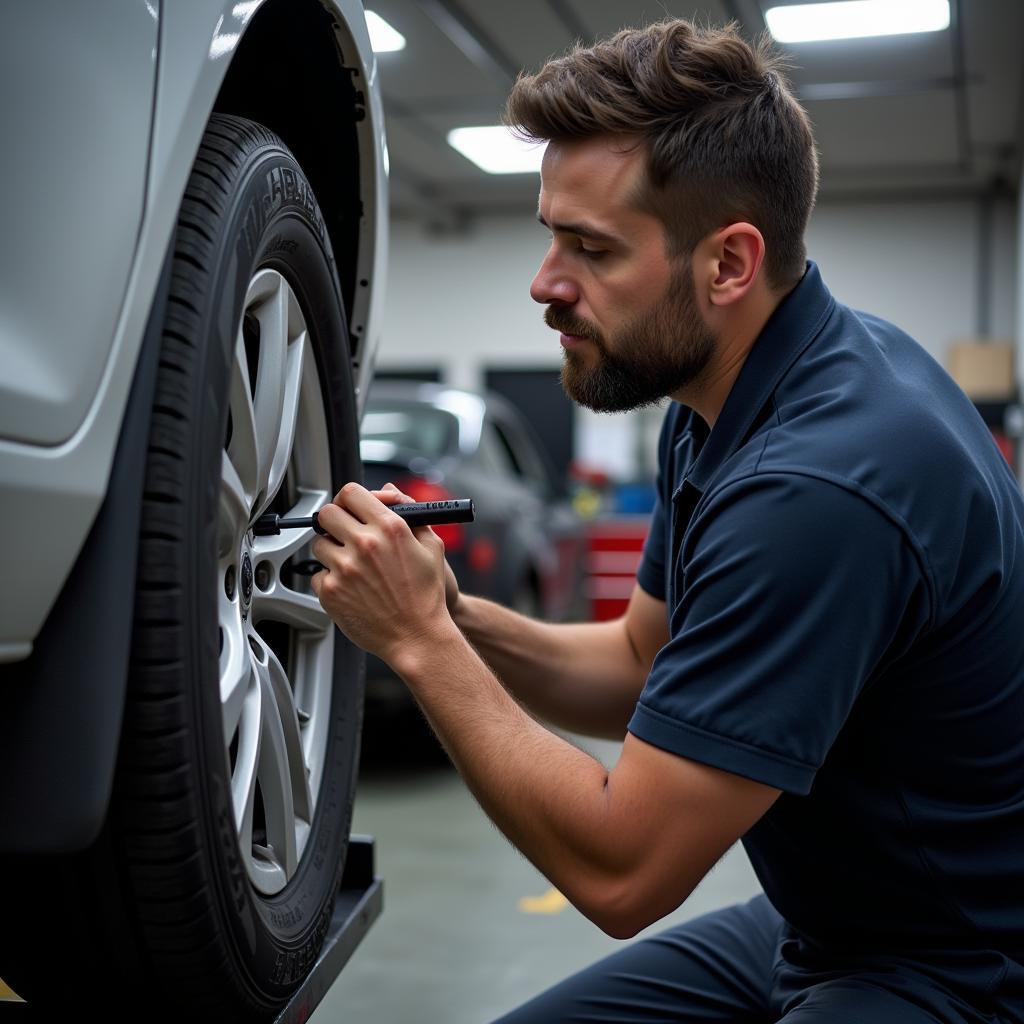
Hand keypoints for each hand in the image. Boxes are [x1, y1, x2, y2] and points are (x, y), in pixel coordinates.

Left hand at [310, 482, 455, 663]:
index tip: (350, 507)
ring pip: (319, 544)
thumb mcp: (431, 547)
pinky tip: (351, 588)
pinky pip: (318, 574)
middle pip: (326, 513)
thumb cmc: (426, 597)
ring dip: (331, 551)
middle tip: (344, 533)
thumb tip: (391, 496)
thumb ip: (411, 515)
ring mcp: (344, 568)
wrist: (417, 637)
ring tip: (352, 566)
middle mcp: (364, 544)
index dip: (349, 499)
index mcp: (389, 528)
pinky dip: (330, 579)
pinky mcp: (331, 591)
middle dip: (335, 521)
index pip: (351, 493)